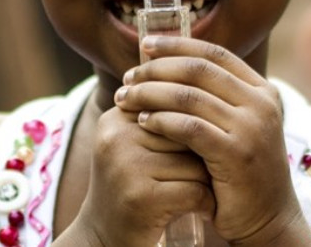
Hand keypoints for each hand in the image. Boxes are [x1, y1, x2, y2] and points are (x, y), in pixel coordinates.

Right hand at [58, 95, 212, 246]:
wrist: (103, 238)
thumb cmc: (132, 188)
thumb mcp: (133, 146)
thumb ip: (158, 116)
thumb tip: (204, 78)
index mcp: (115, 118)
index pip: (175, 106)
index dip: (194, 132)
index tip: (193, 153)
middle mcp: (116, 138)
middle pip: (188, 132)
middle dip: (202, 155)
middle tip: (202, 174)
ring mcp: (126, 167)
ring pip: (196, 162)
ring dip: (207, 181)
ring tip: (197, 192)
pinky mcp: (141, 198)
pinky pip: (195, 190)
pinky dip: (206, 204)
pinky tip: (201, 210)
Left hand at [118, 36, 309, 245]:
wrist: (266, 218)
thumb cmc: (239, 171)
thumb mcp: (235, 126)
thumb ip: (213, 98)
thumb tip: (165, 65)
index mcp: (262, 90)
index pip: (215, 53)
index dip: (177, 45)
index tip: (145, 45)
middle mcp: (261, 104)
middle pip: (198, 70)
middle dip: (157, 70)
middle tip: (128, 78)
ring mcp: (251, 128)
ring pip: (189, 96)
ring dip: (150, 94)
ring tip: (126, 99)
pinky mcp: (236, 154)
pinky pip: (189, 127)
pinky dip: (161, 121)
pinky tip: (142, 122)